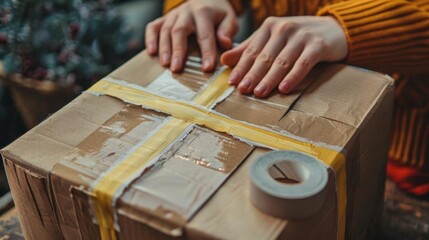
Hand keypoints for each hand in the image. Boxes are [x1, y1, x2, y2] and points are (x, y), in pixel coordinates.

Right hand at [145, 0, 237, 72]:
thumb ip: (227, 31)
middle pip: (180, 30)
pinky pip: (153, 26)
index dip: (206, 51)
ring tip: (165, 64)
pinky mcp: (164, 19)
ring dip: (164, 48)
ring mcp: (173, 15)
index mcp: (204, 12)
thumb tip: (225, 44)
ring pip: (165, 30)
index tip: (207, 68)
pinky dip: (150, 38)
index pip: (205, 34)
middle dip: (178, 50)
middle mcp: (186, 12)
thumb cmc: (218, 15)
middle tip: (177, 68)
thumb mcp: (229, 19)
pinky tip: (151, 52)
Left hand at [221, 16, 347, 96]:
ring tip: (259, 93)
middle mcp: (284, 28)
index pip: (252, 49)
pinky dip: (292, 77)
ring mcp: (302, 36)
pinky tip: (283, 89)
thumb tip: (224, 60)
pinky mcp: (318, 45)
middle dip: (253, 75)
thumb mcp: (273, 39)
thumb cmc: (299, 37)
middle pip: (265, 56)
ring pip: (282, 61)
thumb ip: (250, 48)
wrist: (335, 30)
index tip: (233, 82)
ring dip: (269, 79)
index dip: (241, 66)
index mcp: (270, 26)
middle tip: (243, 90)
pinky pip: (302, 64)